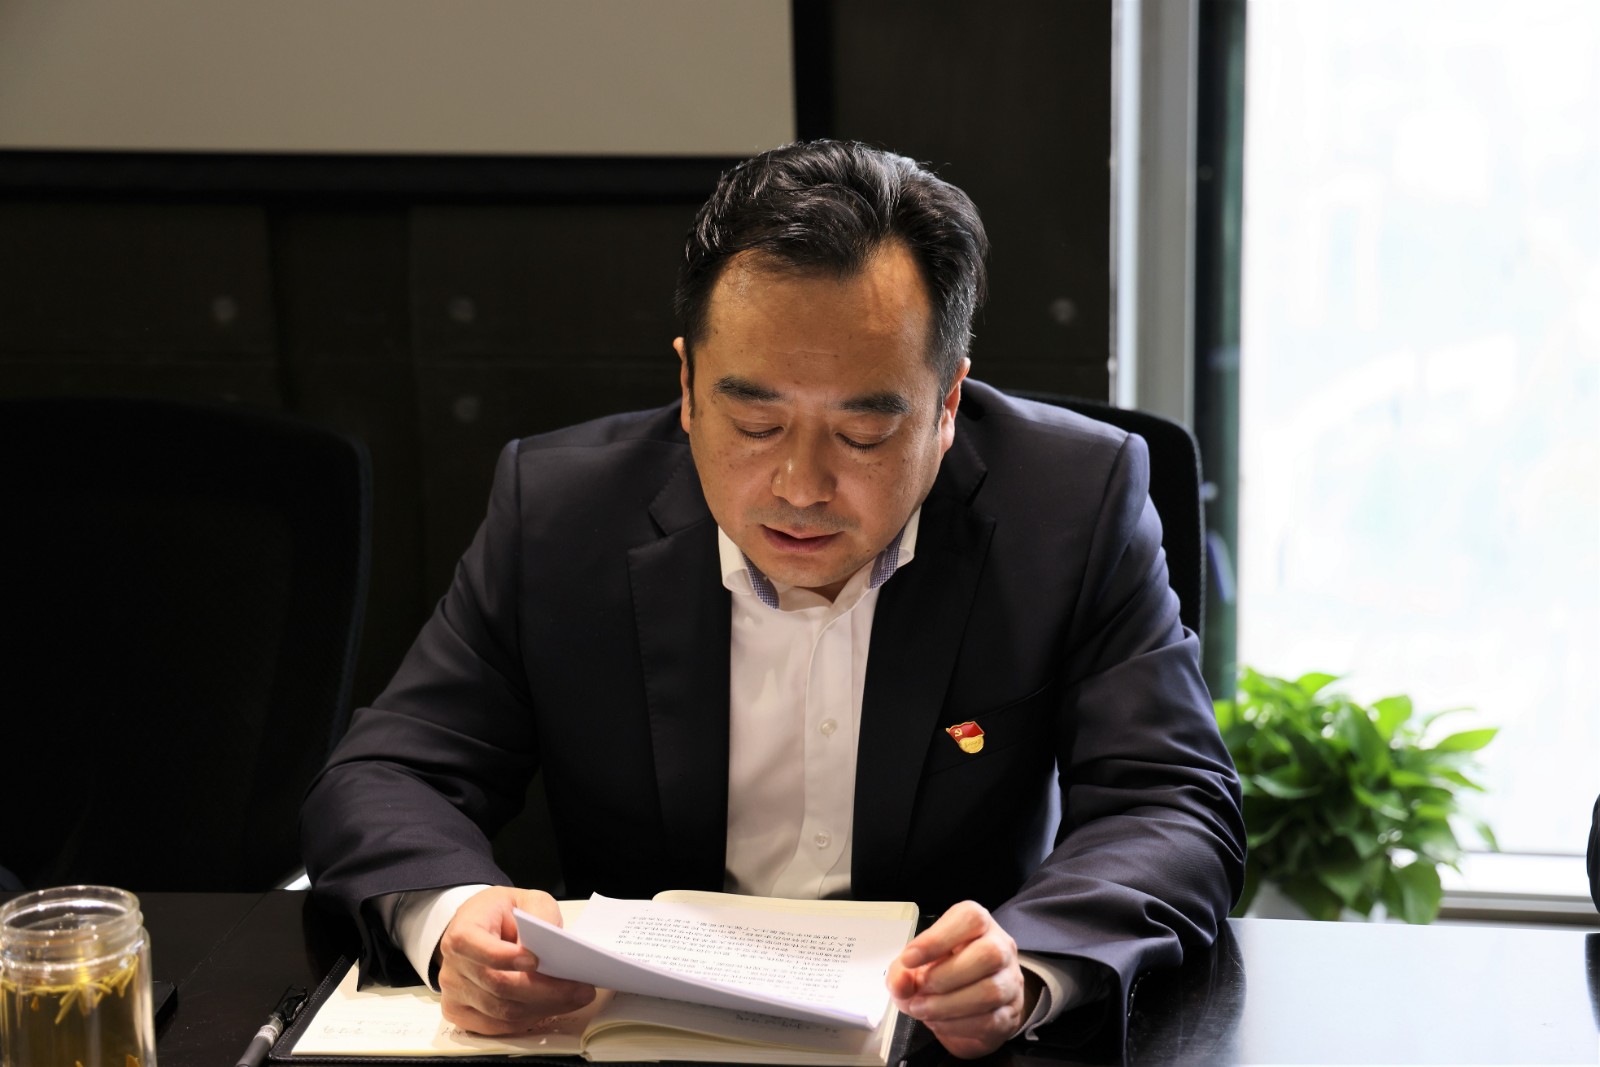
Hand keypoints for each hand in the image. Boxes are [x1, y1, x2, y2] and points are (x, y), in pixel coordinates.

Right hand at [436, 886, 596, 1034]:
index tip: (536, 960)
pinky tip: (552, 1007)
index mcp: (462, 931)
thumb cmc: (501, 914)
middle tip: (580, 988)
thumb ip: (539, 914)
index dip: (505, 957)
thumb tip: (553, 944)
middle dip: (545, 991)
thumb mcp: (525, 900)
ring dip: (544, 1008)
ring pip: (502, 1012)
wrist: (478, 930)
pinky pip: (500, 1026)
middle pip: (498, 986)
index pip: (475, 947)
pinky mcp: (463, 1015)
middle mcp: (453, 967)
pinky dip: (530, 1018)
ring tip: (575, 997)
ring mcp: (455, 995)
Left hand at [885, 900, 1033, 1058]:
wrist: (968, 1006)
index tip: (909, 959)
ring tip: (923, 1009)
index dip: (937, 939)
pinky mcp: (1011, 1012)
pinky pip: (990, 1020)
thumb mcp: (913, 967)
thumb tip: (900, 984)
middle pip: (989, 953)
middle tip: (920, 988)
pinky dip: (958, 1025)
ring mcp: (1011, 981)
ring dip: (948, 1005)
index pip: (969, 919)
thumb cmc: (941, 973)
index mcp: (978, 924)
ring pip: (991, 991)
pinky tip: (940, 1022)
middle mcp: (1001, 947)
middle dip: (946, 976)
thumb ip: (901, 973)